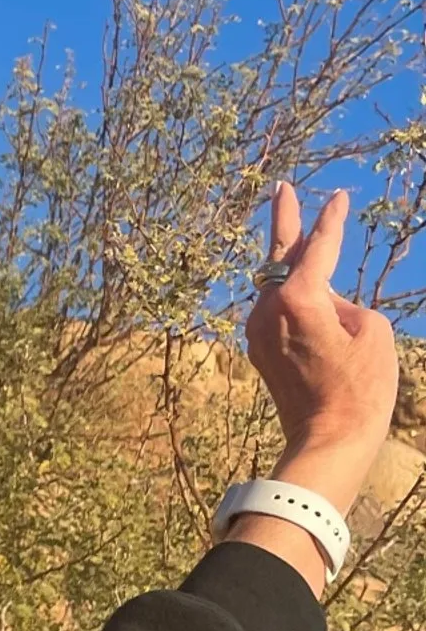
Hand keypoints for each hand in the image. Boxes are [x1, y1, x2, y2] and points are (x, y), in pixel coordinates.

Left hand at [245, 183, 396, 507]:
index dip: (331, 221)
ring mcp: (258, 331)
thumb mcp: (371, 332)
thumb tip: (321, 305)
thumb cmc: (360, 387)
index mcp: (298, 299)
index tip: (339, 199)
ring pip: (278, 286)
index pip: (319, 248)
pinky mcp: (258, 350)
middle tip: (282, 189)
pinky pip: (276, 312)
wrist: (329, 441)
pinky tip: (304, 293)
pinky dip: (291, 298)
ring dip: (292, 264)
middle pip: (280, 255)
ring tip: (300, 238)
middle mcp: (268, 310)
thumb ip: (342, 303)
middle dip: (285, 220)